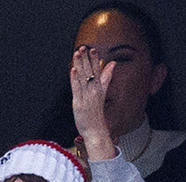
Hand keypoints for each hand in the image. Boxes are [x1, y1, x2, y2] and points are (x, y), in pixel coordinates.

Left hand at [70, 46, 114, 160]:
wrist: (96, 130)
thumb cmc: (97, 113)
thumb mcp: (103, 93)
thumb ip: (107, 77)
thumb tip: (112, 64)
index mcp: (99, 88)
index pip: (97, 71)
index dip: (94, 60)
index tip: (92, 49)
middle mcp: (94, 91)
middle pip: (90, 72)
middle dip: (86, 59)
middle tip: (83, 47)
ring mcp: (86, 97)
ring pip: (82, 78)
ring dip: (79, 65)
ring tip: (77, 54)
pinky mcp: (79, 103)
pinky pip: (76, 88)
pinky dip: (74, 79)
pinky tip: (72, 70)